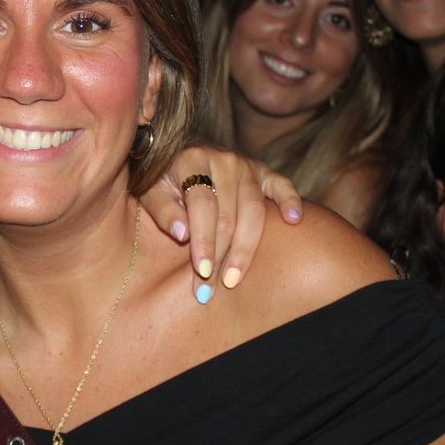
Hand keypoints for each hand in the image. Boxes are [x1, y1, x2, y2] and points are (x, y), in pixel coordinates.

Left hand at [138, 145, 302, 301]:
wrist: (178, 157)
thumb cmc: (163, 181)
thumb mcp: (150, 190)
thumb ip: (163, 210)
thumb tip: (183, 234)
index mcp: (193, 160)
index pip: (203, 206)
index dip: (203, 240)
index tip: (201, 272)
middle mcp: (223, 160)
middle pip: (229, 214)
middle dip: (220, 255)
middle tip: (211, 288)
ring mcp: (246, 166)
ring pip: (254, 210)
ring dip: (246, 248)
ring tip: (235, 278)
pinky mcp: (263, 171)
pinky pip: (282, 184)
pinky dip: (291, 200)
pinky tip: (294, 220)